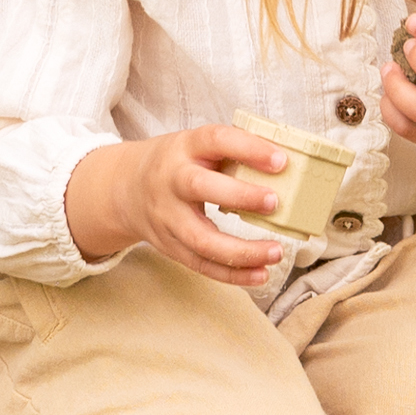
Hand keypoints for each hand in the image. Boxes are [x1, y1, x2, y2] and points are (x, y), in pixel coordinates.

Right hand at [65, 124, 291, 288]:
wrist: (125, 188)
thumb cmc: (177, 163)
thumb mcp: (196, 145)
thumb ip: (234, 151)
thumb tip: (290, 160)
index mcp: (184, 147)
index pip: (216, 140)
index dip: (248, 148)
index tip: (281, 160)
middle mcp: (171, 180)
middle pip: (200, 188)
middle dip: (240, 196)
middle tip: (275, 202)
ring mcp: (167, 217)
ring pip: (201, 239)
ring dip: (241, 251)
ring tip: (276, 252)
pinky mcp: (169, 245)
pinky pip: (201, 265)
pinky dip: (232, 274)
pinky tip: (260, 274)